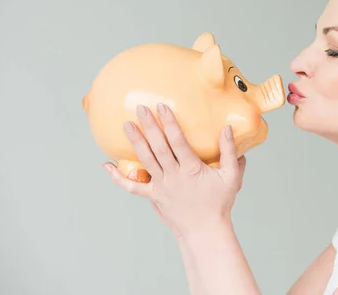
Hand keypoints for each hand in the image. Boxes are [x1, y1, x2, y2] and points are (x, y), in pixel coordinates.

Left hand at [102, 103, 246, 238]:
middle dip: (149, 126)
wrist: (205, 230)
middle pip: (158, 147)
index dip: (169, 123)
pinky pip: (132, 187)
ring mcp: (161, 186)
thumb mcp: (231, 176)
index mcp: (192, 169)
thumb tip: (227, 129)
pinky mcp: (153, 196)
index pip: (177, 141)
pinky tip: (107, 166)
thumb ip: (230, 152)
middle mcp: (173, 176)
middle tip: (140, 108)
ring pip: (145, 160)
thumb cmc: (220, 202)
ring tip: (126, 125)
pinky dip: (117, 178)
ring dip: (135, 142)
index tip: (162, 106)